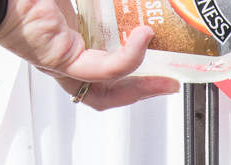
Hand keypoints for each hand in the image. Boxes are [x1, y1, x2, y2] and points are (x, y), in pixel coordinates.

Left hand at [0, 0, 179, 109]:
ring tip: (165, 73)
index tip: (161, 67)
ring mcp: (62, 64)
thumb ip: (105, 2)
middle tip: (170, 83)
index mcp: (70, 43)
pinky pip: (102, 71)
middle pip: (111, 91)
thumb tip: (133, 1)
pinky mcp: (60, 61)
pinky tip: (143, 40)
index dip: (136, 74)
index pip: (106, 69)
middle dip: (145, 90)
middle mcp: (66, 59)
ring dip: (142, 85)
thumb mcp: (77, 0)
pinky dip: (129, 60)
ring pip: (109, 89)